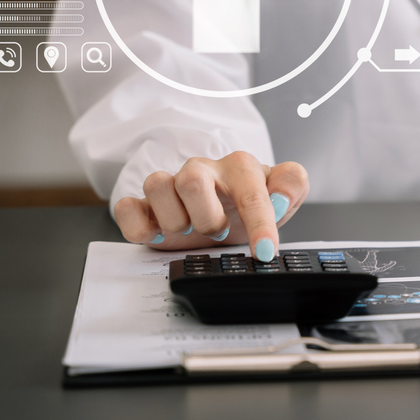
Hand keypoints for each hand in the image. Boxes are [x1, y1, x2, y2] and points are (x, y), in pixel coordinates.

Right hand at [114, 151, 308, 261]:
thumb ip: (292, 184)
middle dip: (208, 218)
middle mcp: (202, 172)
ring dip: (175, 219)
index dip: (259, 223)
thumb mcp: (284, 194)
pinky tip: (158, 235)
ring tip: (191, 231)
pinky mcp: (147, 207)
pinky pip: (127, 207)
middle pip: (191, 180)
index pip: (250, 191)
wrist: (229, 212)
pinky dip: (137, 225)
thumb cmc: (252, 202)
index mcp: (238, 167)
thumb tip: (281, 196)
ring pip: (157, 185)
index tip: (265, 252)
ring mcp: (171, 186)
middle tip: (220, 233)